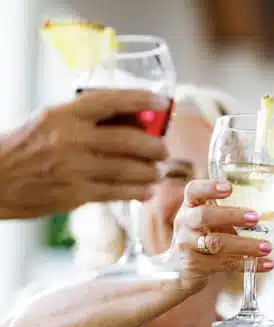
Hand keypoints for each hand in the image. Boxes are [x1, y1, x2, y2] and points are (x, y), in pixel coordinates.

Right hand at [0, 90, 169, 218]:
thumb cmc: (24, 148)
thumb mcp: (48, 122)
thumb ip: (83, 121)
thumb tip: (130, 123)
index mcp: (63, 115)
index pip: (109, 100)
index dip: (139, 99)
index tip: (162, 100)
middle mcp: (70, 139)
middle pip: (128, 140)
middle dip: (155, 146)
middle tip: (164, 150)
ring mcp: (74, 168)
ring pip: (128, 169)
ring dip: (150, 172)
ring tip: (157, 172)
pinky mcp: (75, 194)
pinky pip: (116, 192)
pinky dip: (137, 192)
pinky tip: (146, 191)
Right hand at [161, 179, 273, 292]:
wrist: (178, 270)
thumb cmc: (200, 236)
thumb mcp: (208, 219)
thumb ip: (227, 210)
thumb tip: (270, 205)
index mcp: (190, 206)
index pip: (194, 191)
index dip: (209, 187)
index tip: (229, 187)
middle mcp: (185, 224)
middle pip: (203, 216)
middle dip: (231, 216)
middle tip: (255, 218)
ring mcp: (188, 246)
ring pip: (216, 244)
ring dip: (245, 245)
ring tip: (267, 246)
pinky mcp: (196, 267)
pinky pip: (225, 264)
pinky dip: (249, 264)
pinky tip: (267, 264)